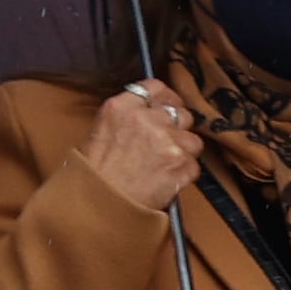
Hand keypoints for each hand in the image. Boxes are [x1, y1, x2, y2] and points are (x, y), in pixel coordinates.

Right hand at [72, 82, 198, 214]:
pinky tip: (167, 179)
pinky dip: (185, 173)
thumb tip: (151, 112)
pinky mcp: (182, 165)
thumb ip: (128, 116)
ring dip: (184, 151)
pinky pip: (195, 165)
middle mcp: (147, 119)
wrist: (100, 202)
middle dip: (178, 126)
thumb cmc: (95, 171)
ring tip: (165, 165)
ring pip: (193, 140)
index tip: (169, 105)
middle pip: (181, 113)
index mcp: (122, 107)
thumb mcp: (102, 130)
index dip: (167, 98)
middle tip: (169, 141)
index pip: (156, 87)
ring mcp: (167, 142)